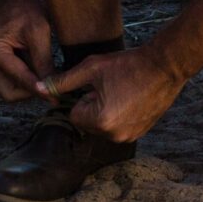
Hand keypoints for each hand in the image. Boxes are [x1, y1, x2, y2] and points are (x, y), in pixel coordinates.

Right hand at [0, 0, 53, 102]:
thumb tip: (51, 90)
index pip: (18, 79)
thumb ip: (44, 64)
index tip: (56, 98)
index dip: (38, 89)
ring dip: (30, 85)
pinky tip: (41, 67)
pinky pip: (13, 80)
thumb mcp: (39, 33)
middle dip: (31, 91)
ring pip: (12, 89)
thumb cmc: (29, 7)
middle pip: (10, 93)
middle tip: (52, 85)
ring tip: (48, 71)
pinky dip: (28, 78)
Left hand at [45, 45, 185, 144]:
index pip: (75, 114)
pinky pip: (118, 127)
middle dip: (94, 106)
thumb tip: (37, 88)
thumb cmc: (127, 64)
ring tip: (123, 92)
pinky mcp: (140, 133)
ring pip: (103, 125)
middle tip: (112, 87)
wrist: (164, 66)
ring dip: (107, 111)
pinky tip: (132, 98)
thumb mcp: (91, 68)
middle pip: (88, 122)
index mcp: (100, 121)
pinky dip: (121, 115)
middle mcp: (114, 135)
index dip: (84, 97)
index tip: (99, 85)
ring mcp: (129, 137)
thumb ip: (62, 82)